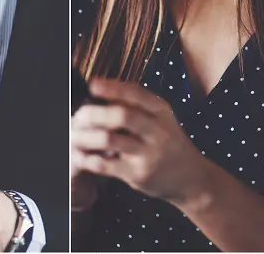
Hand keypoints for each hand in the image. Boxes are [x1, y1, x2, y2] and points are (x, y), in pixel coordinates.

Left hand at [70, 79, 213, 208]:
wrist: (191, 178)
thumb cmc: (168, 143)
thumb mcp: (161, 119)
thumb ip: (135, 106)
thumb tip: (97, 89)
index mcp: (161, 111)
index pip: (135, 93)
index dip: (111, 88)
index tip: (91, 85)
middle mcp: (158, 131)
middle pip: (121, 115)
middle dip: (93, 113)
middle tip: (77, 116)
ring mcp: (149, 154)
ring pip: (110, 140)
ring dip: (85, 136)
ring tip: (72, 135)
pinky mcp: (138, 174)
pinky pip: (106, 164)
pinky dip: (88, 159)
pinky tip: (79, 155)